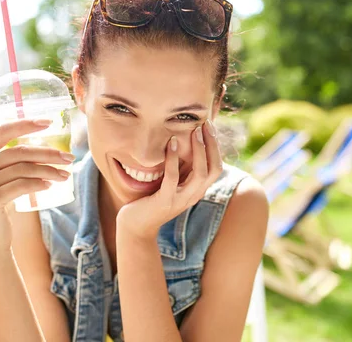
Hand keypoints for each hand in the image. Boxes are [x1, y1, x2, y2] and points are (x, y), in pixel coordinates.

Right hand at [0, 119, 74, 252]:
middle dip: (48, 153)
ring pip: (23, 169)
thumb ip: (14, 161)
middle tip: (69, 158)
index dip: (25, 124)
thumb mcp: (2, 178)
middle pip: (19, 152)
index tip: (49, 122)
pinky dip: (39, 183)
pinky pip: (21, 186)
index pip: (2, 131)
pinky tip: (51, 185)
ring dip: (49, 170)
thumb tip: (50, 148)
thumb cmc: (1, 203)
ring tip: (66, 175)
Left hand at [117, 119, 222, 239]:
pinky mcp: (164, 201)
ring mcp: (180, 200)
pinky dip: (173, 159)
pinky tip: (170, 143)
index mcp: (197, 190)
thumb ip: (181, 169)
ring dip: (199, 150)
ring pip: (200, 174)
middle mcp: (193, 195)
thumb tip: (185, 143)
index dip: (215, 147)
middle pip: (214, 169)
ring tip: (194, 131)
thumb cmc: (152, 200)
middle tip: (206, 124)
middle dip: (212, 145)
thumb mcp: (172, 184)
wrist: (136, 227)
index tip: (209, 126)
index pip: (216, 167)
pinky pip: (172, 178)